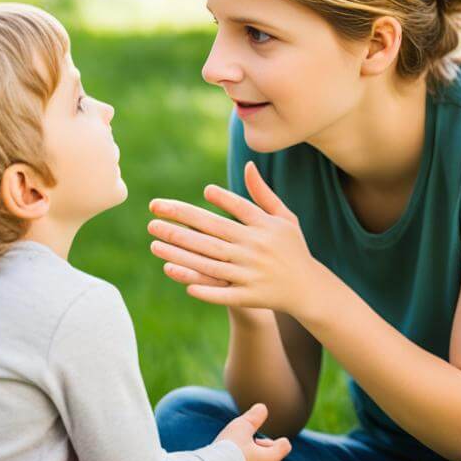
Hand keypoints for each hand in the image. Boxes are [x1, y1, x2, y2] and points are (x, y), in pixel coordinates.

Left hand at [147, 161, 331, 318]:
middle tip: (152, 217)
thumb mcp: (283, 218)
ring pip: (209, 261)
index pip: (237, 208)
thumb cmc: (292, 248)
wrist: (308, 288)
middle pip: (213, 234)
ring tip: (154, 243)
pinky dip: (200, 285)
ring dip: (179, 253)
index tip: (196, 193)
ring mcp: (251, 273)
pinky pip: (221, 291)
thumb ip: (262, 194)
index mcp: (264, 227)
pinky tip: (175, 274)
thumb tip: (247, 165)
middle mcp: (256, 248)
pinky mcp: (248, 296)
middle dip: (180, 225)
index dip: (219, 199)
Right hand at [214, 403, 291, 460]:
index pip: (285, 447)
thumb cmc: (228, 448)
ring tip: (241, 457)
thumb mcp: (241, 426)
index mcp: (269, 457)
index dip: (276, 440)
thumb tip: (263, 407)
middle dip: (266, 452)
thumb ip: (254, 417)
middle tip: (248, 446)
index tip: (259, 438)